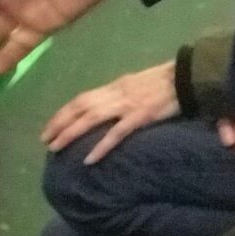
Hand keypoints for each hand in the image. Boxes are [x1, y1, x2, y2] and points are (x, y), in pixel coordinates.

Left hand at [43, 61, 176, 163]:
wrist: (190, 75)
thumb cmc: (165, 82)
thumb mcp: (136, 85)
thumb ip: (118, 95)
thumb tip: (102, 108)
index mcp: (114, 86)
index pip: (81, 99)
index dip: (62, 113)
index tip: (49, 127)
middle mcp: (116, 93)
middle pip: (79, 107)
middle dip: (59, 123)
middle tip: (44, 141)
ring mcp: (128, 104)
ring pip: (91, 119)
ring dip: (70, 134)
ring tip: (55, 148)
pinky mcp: (141, 116)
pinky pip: (117, 134)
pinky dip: (101, 146)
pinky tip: (88, 160)